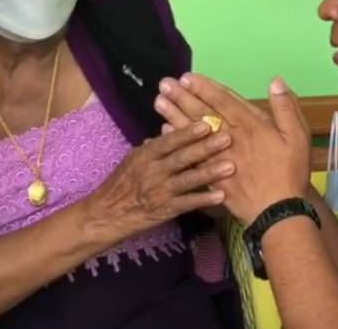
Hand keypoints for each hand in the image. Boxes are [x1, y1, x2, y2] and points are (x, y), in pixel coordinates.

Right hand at [81, 120, 234, 240]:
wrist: (106, 215)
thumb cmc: (121, 184)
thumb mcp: (133, 159)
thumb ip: (155, 146)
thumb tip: (172, 128)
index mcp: (145, 155)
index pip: (169, 141)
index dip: (188, 132)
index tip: (207, 123)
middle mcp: (153, 172)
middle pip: (182, 158)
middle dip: (205, 148)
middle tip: (228, 138)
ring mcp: (160, 192)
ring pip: (188, 180)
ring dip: (210, 172)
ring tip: (231, 166)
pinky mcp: (165, 210)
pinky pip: (188, 204)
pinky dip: (204, 199)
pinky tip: (222, 195)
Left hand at [156, 74, 310, 224]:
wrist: (277, 211)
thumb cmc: (290, 171)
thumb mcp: (298, 136)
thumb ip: (286, 107)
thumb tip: (276, 81)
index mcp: (249, 125)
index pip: (223, 101)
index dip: (205, 88)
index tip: (188, 77)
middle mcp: (229, 138)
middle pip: (202, 113)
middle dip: (182, 97)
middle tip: (164, 84)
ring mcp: (216, 157)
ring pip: (191, 132)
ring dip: (174, 115)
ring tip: (158, 102)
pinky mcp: (210, 175)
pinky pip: (189, 153)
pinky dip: (177, 142)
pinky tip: (164, 132)